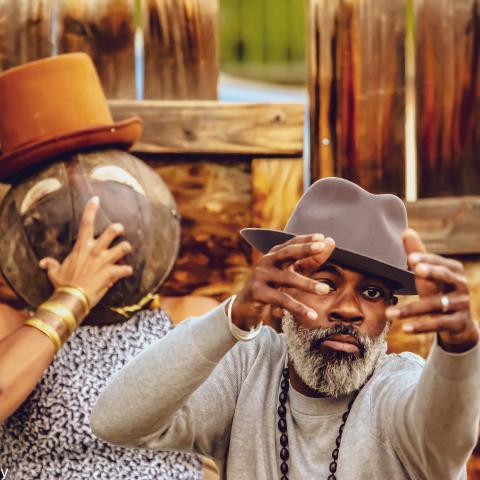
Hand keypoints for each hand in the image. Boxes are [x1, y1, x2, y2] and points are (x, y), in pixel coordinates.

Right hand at [38, 196, 132, 310]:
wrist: (71, 299)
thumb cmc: (63, 285)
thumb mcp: (54, 273)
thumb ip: (51, 265)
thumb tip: (43, 263)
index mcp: (81, 248)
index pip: (86, 223)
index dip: (91, 209)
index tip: (96, 199)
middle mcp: (95, 251)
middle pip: (112, 231)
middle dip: (119, 229)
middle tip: (120, 231)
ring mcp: (105, 261)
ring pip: (124, 247)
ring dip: (126, 248)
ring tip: (125, 251)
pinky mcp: (112, 273)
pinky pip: (126, 269)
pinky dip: (127, 270)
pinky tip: (126, 272)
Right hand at [231, 234, 334, 329]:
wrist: (245, 306)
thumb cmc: (272, 286)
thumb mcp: (290, 273)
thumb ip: (310, 260)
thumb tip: (330, 242)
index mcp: (274, 255)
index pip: (292, 243)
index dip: (306, 240)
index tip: (322, 237)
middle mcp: (266, 262)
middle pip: (287, 253)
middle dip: (304, 249)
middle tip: (321, 247)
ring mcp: (261, 276)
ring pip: (287, 279)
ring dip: (308, 284)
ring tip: (326, 290)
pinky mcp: (258, 293)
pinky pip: (282, 300)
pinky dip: (298, 308)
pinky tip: (312, 315)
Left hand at [386, 228, 477, 352]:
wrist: (458, 322)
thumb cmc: (439, 291)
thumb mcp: (429, 274)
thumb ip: (418, 254)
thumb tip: (406, 231)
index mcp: (453, 270)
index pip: (439, 262)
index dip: (426, 259)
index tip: (411, 258)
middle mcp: (460, 285)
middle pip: (446, 277)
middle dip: (432, 273)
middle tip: (416, 269)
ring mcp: (461, 305)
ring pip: (435, 305)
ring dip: (411, 309)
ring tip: (389, 312)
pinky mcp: (458, 323)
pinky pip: (438, 324)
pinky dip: (421, 326)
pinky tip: (405, 328)